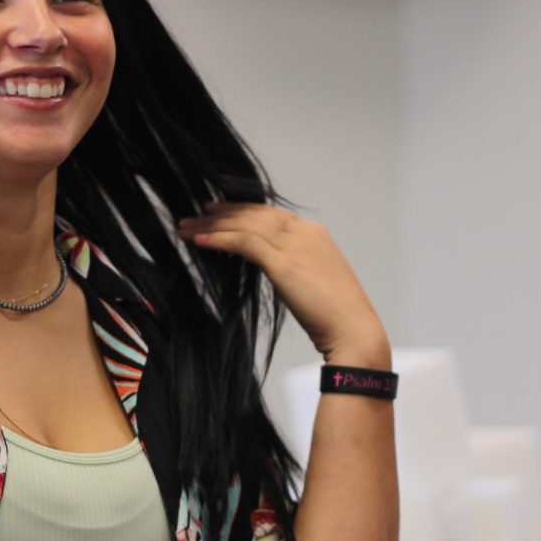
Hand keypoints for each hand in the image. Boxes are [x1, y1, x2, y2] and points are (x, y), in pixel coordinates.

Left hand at [178, 204, 388, 363]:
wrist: (354, 331)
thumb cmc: (335, 315)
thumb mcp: (314, 280)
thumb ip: (294, 265)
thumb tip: (270, 266)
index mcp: (313, 233)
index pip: (268, 212)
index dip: (239, 209)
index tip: (216, 211)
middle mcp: (304, 232)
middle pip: (252, 213)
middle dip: (219, 213)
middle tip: (193, 216)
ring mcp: (295, 245)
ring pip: (244, 224)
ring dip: (211, 225)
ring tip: (186, 229)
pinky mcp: (284, 263)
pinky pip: (243, 242)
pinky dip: (219, 239)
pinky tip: (199, 241)